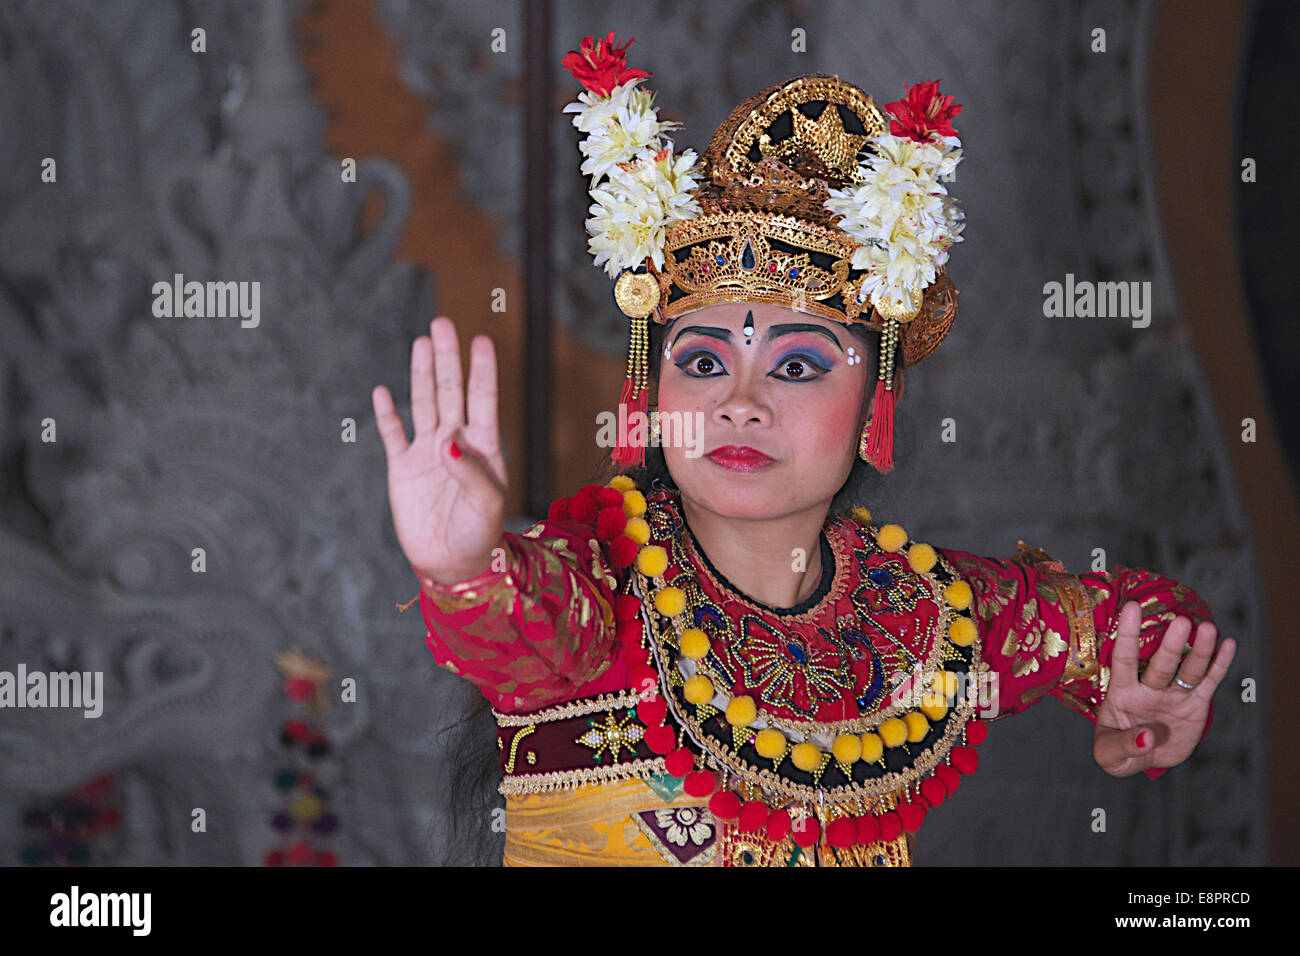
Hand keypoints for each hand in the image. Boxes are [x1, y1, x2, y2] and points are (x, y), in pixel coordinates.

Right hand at [372, 316, 507, 585]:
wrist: (452, 565)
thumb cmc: (480, 534)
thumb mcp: (487, 504)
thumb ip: (472, 471)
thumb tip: (450, 440)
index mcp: (484, 446)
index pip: (483, 399)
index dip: (482, 371)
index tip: (481, 340)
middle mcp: (456, 442)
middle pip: (450, 391)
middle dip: (447, 358)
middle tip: (441, 323)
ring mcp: (428, 453)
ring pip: (423, 404)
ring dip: (422, 374)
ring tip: (421, 342)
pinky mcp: (403, 469)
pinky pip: (393, 435)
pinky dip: (387, 414)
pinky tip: (383, 391)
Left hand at [1093, 601, 1235, 776]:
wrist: (1144, 760)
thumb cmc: (1119, 752)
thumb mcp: (1110, 756)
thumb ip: (1124, 746)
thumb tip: (1148, 738)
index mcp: (1122, 693)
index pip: (1124, 659)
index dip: (1128, 634)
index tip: (1131, 606)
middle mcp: (1149, 688)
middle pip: (1161, 664)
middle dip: (1171, 645)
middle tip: (1182, 622)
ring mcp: (1173, 694)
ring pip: (1187, 670)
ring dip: (1199, 651)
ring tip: (1208, 628)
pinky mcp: (1195, 705)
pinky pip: (1208, 683)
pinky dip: (1218, 665)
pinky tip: (1227, 645)